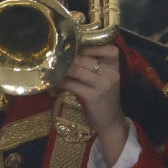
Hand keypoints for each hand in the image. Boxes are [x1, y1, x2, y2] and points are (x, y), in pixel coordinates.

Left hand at [61, 44, 126, 167]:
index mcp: (115, 67)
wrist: (111, 122)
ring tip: (51, 67)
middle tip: (55, 55)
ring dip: (62, 68)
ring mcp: (103, 85)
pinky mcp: (93, 97)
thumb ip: (95, 65)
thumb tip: (70, 51)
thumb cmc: (105, 98)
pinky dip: (61, 82)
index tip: (76, 46)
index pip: (110, 49)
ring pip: (77, 70)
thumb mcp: (106, 79)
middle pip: (86, 58)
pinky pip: (72, 84)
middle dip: (68, 57)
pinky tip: (54, 81)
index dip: (92, 45)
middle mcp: (111, 74)